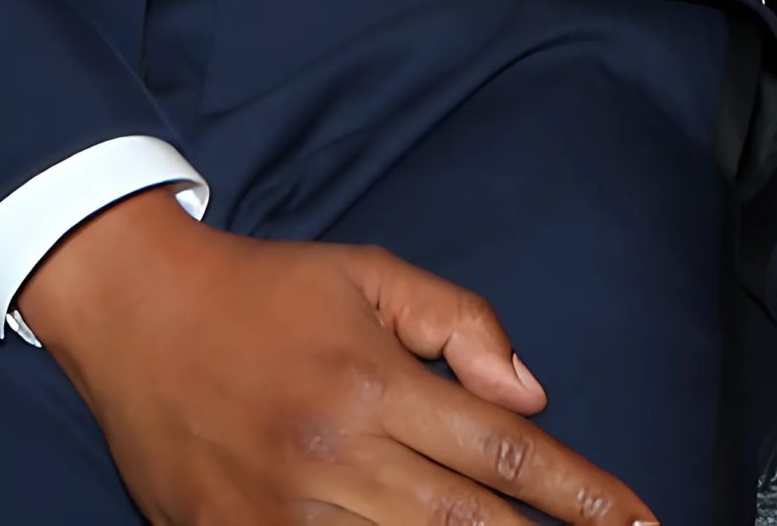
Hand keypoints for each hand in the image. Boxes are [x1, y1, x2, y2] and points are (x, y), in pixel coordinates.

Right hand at [18, 189, 653, 525]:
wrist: (137, 314)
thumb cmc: (267, 290)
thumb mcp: (368, 275)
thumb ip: (457, 323)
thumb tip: (532, 393)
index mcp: (373, 382)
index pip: (502, 449)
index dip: (579, 494)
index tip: (639, 521)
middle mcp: (334, 456)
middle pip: (466, 522)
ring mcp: (282, 515)